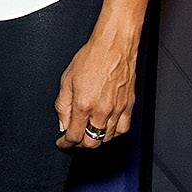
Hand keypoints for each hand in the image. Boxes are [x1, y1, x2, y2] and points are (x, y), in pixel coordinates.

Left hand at [55, 29, 137, 149]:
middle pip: (92, 142)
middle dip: (80, 144)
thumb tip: (63, 124)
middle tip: (74, 139)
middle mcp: (102, 110)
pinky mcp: (129, 106)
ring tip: (88, 132)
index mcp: (84, 104)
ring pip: (107, 138)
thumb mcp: (66, 79)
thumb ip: (63, 105)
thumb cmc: (91, 58)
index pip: (74, 136)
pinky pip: (122, 130)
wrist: (114, 46)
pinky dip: (113, 134)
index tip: (62, 143)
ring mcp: (117, 110)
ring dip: (95, 139)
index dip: (66, 143)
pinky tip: (106, 128)